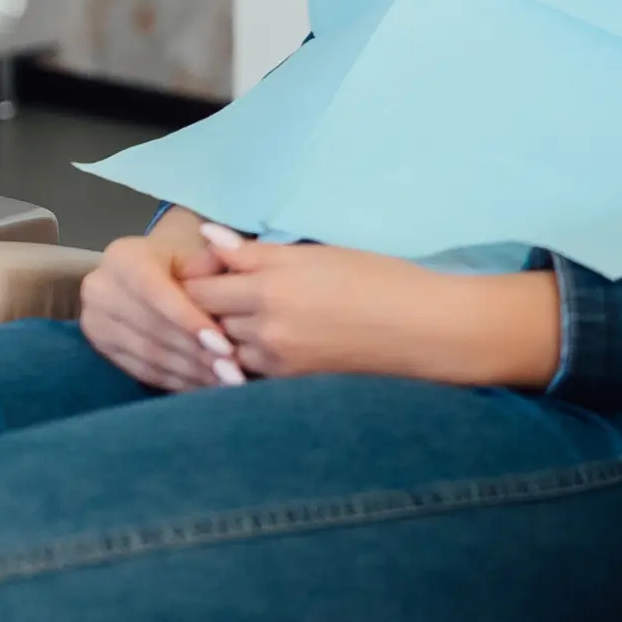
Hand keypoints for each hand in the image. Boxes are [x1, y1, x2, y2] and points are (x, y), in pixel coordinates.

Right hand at [78, 228, 243, 390]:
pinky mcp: (101, 349)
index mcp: (122, 257)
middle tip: (232, 371)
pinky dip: (176, 381)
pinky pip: (142, 371)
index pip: (155, 292)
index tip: (223, 343)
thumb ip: (210, 261)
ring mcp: (95, 322)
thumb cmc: (179, 264)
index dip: (188, 319)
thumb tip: (228, 262)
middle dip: (196, 352)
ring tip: (225, 381)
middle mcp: (99, 288)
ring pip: (148, 354)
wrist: (147, 276)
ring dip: (190, 371)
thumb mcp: (193, 255)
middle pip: (152, 327)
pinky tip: (204, 386)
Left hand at [184, 226, 559, 387]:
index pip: (201, 280)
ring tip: (245, 320)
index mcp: (272, 279)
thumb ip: (257, 252)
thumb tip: (208, 239)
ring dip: (222, 334)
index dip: (199, 273)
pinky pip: (244, 370)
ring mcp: (275, 355)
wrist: (422, 328)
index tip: (211, 268)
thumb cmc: (378, 279)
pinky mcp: (288, 381)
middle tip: (222, 294)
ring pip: (221, 345)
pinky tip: (263, 346)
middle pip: (204, 313)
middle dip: (204, 304)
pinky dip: (242, 359)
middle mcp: (265, 320)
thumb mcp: (317, 253)